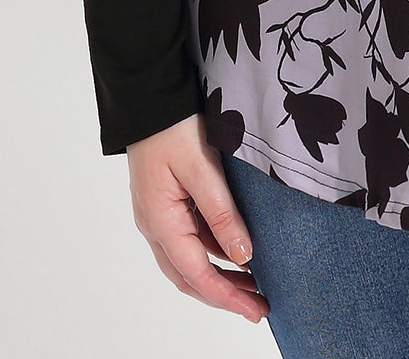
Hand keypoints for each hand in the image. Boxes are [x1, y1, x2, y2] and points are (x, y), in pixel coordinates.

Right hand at [126, 113, 269, 325]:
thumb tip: (243, 256)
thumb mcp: (202, 167)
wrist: (149, 97)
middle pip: (190, 276)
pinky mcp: (166, 201)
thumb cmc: (172, 127)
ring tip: (254, 285)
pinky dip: (212, 252)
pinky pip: (189, 238)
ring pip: (189, 260)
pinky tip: (234, 250)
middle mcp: (155, 225)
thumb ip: (222, 212)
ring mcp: (159, 214)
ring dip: (219, 275)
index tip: (256, 310)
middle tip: (259, 307)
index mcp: (161, 222)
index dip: (227, 297)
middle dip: (224, 295)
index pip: (197, 275)